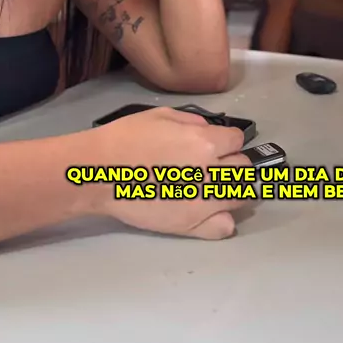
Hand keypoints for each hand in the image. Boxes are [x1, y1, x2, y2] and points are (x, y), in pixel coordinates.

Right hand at [93, 106, 254, 239]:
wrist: (100, 173)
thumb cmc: (126, 138)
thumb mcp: (161, 115)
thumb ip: (192, 121)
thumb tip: (209, 129)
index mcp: (205, 143)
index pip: (237, 140)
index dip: (227, 140)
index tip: (215, 143)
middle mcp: (212, 173)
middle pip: (242, 168)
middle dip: (231, 162)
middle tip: (212, 163)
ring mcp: (204, 203)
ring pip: (240, 196)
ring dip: (230, 188)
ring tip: (212, 186)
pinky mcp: (191, 226)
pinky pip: (225, 227)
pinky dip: (223, 219)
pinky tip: (210, 210)